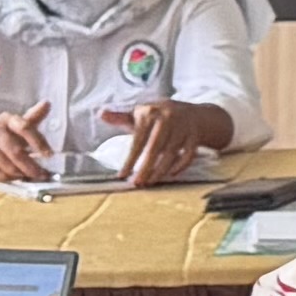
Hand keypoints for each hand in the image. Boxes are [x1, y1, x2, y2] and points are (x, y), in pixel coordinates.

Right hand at [0, 106, 52, 184]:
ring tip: (30, 176)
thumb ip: (34, 117)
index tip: (49, 155)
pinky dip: (9, 178)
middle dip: (31, 166)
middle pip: (16, 152)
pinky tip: (16, 177)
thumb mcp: (19, 123)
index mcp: (8, 119)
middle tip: (42, 175)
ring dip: (21, 174)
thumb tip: (47, 103)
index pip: (25, 128)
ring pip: (6, 165)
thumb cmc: (6, 133)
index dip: (39, 142)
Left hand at [105, 101, 226, 188]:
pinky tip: (170, 174)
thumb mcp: (140, 114)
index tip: (122, 175)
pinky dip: (181, 165)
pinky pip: (189, 155)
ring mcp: (184, 127)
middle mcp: (168, 118)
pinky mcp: (195, 136)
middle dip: (146, 167)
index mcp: (151, 112)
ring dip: (160, 170)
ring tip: (150, 182)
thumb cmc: (159, 117)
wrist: (193, 112)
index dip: (130, 159)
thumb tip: (100, 113)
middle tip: (137, 183)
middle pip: (155, 148)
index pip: (138, 140)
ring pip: (172, 153)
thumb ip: (120, 116)